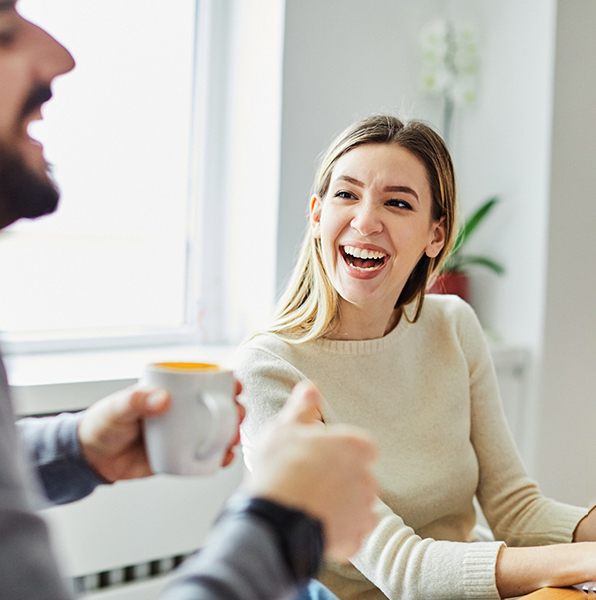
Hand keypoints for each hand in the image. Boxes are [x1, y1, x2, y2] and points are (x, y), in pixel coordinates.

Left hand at [78, 381, 244, 481]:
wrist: (93, 458)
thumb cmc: (104, 423)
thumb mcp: (118, 407)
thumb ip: (136, 400)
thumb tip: (164, 398)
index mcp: (172, 392)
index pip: (204, 382)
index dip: (224, 381)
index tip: (234, 384)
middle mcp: (183, 412)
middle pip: (217, 407)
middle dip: (234, 409)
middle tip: (237, 415)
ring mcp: (183, 434)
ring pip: (216, 432)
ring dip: (231, 434)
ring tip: (232, 440)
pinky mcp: (180, 456)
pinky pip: (204, 456)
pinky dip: (218, 458)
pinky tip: (224, 459)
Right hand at [247, 381, 377, 561]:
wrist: (275, 518)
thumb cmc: (279, 468)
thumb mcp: (285, 427)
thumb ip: (302, 407)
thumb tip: (310, 388)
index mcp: (354, 446)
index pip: (362, 446)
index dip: (342, 451)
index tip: (322, 456)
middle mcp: (366, 477)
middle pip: (360, 476)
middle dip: (341, 479)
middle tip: (311, 482)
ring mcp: (362, 510)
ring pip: (358, 507)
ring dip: (342, 507)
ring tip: (312, 506)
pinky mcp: (354, 540)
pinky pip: (352, 536)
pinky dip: (339, 534)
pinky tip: (317, 528)